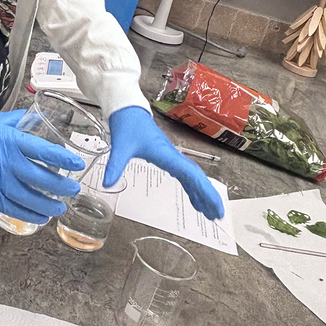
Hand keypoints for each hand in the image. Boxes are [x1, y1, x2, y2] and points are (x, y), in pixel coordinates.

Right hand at [0, 110, 83, 223]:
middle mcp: (6, 162)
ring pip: (30, 199)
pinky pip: (14, 209)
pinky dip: (30, 215)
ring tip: (60, 207)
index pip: (44, 151)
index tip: (77, 164)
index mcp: (10, 140)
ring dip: (49, 205)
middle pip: (42, 179)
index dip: (64, 160)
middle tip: (73, 188)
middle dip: (62, 186)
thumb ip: (18, 121)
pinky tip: (41, 217)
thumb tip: (37, 120)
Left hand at [103, 106, 223, 220]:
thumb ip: (115, 166)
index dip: (204, 191)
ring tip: (210, 213)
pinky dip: (191, 187)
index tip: (214, 206)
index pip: (190, 175)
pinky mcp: (166, 157)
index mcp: (166, 154)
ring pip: (192, 177)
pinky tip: (194, 199)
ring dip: (202, 194)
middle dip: (209, 196)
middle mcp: (172, 156)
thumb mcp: (120, 147)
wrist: (128, 109)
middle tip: (218, 215)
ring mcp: (171, 156)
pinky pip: (183, 174)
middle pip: (196, 177)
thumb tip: (107, 185)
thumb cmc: (128, 125)